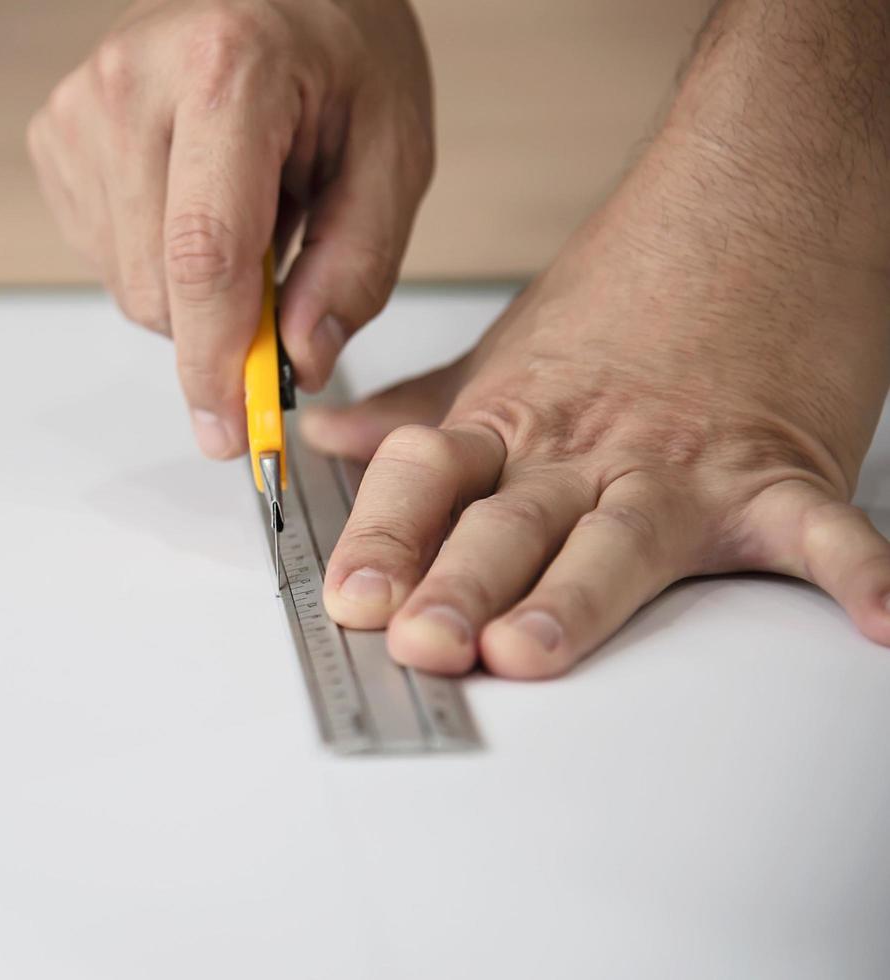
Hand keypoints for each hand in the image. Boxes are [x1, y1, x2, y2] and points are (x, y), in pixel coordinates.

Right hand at [27, 0, 432, 457]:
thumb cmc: (338, 49)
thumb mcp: (392, 152)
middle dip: (221, 325)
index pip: (205, 253)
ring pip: (127, 283)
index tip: (233, 429)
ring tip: (243, 205)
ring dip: (192, 287)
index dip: (217, 359)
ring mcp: (79, 107)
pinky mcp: (54, 134)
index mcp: (225, 71)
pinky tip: (193, 198)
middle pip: (157, 285)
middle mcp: (131, 82)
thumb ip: (355, 268)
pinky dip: (157, 258)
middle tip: (285, 273)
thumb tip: (297, 363)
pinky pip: (103, 256)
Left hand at [303, 131, 889, 678]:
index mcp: (510, 424)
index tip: (348, 600)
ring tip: (533, 649)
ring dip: (576, 596)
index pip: (424, 481)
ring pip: (619, 537)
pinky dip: (856, 568)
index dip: (380, 539)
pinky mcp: (780, 469)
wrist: (750, 196)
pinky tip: (878, 621)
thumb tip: (326, 441)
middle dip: (458, 583)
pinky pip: (820, 526)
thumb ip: (413, 418)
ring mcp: (680, 462)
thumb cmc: (627, 292)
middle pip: (507, 520)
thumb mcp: (500, 358)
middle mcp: (582, 450)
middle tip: (421, 638)